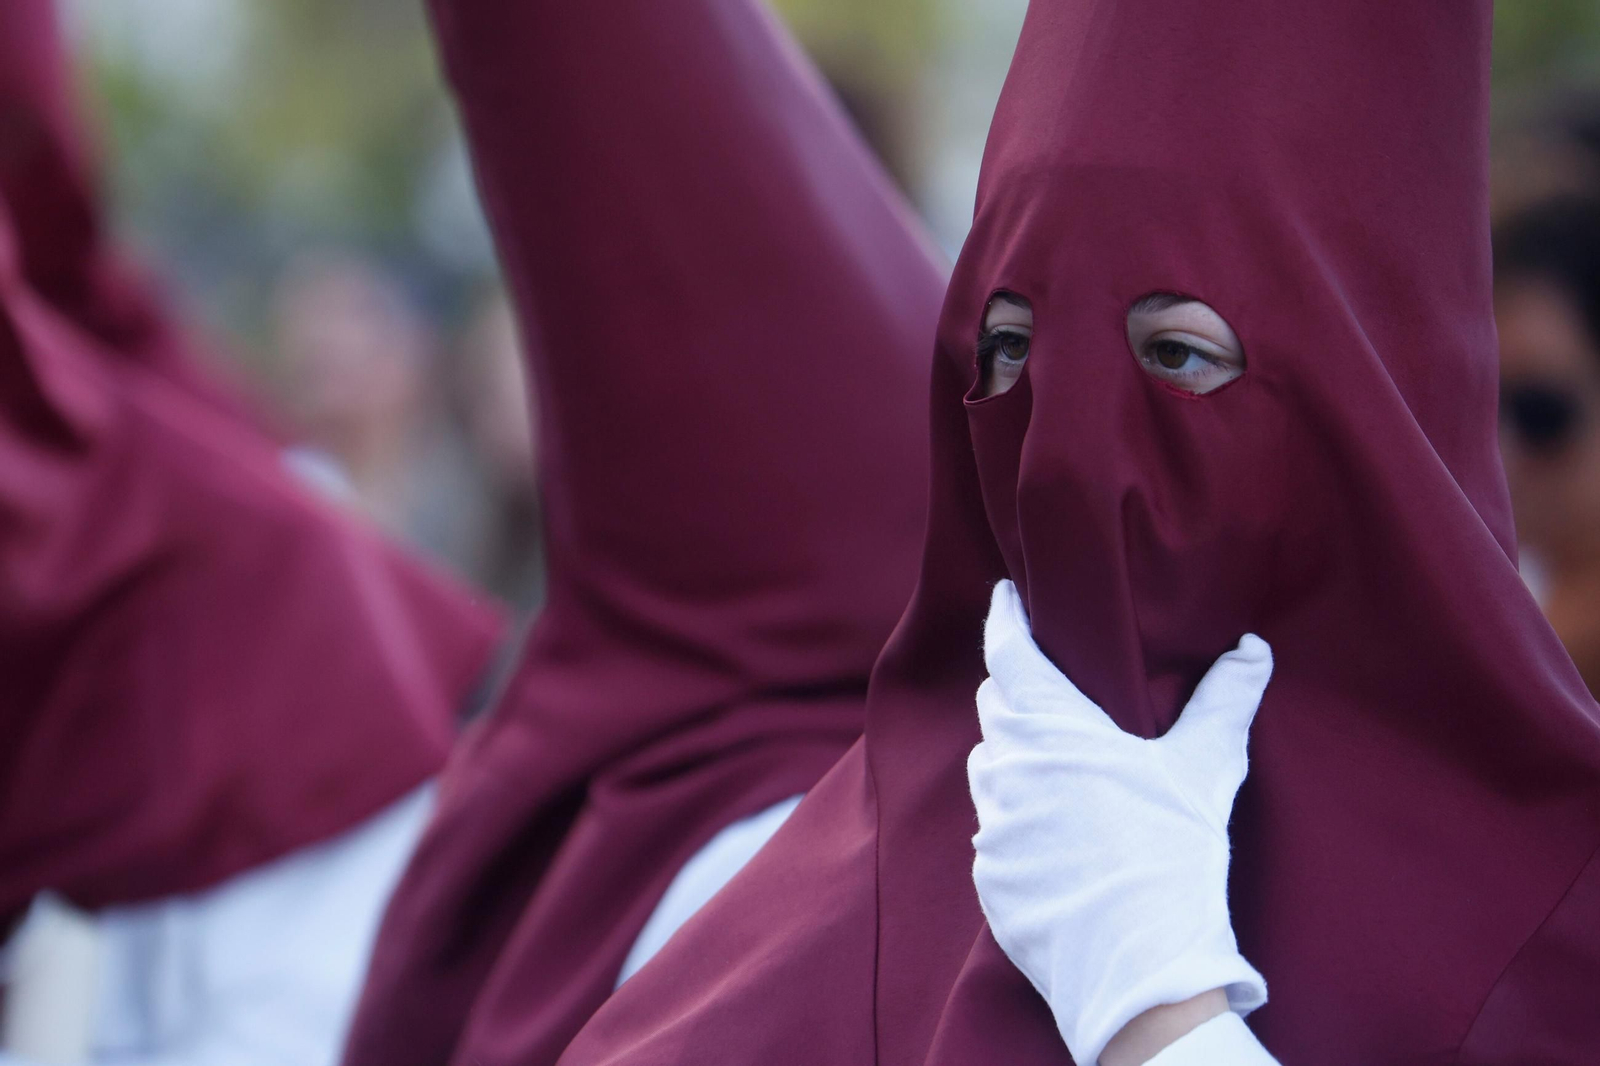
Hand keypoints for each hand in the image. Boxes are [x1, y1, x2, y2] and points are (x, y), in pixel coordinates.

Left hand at [968, 580, 1270, 1065]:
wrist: (1138, 967)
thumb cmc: (1170, 856)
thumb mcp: (1204, 770)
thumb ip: (1224, 702)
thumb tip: (1251, 650)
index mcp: (1047, 729)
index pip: (1007, 653)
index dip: (1004, 618)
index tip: (1004, 598)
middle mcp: (1005, 769)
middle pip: (997, 709)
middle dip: (1016, 690)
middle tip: (1047, 682)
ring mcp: (991, 826)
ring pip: (992, 770)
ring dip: (1016, 758)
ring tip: (1056, 762)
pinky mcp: (990, 877)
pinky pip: (996, 830)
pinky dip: (1019, 819)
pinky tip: (1057, 833)